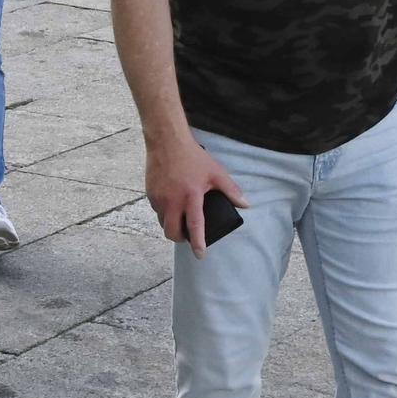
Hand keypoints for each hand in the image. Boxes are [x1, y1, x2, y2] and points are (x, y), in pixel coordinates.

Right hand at [145, 133, 246, 259]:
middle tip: (188, 236)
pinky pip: (157, 211)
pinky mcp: (150, 193)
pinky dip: (165, 213)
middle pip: (172, 232)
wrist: (167, 142)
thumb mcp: (216, 173)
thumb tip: (246, 204)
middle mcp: (172, 200)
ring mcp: (159, 198)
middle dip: (180, 239)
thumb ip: (231, 190)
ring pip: (163, 222)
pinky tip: (172, 205)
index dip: (197, 243)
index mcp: (191, 197)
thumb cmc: (193, 157)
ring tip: (180, 219)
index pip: (195, 226)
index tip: (200, 255)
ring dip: (172, 226)